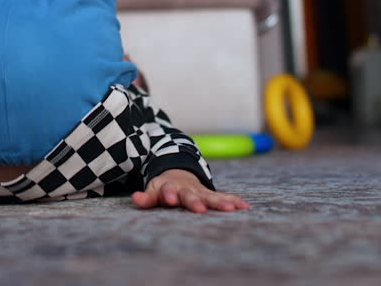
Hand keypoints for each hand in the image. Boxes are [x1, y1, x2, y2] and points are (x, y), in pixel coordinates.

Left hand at [132, 169, 249, 213]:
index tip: (170, 200)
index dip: (169, 194)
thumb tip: (136, 198)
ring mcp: (199, 191)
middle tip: (200, 209)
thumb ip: (146, 198)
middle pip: (190, 195)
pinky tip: (244, 206)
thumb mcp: (153, 191)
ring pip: (210, 197)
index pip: (168, 191)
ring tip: (231, 208)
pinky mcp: (210, 194)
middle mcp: (186, 189)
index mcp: (169, 188)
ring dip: (220, 202)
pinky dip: (233, 200)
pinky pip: (223, 197)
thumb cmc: (163, 188)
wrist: (177, 172)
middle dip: (194, 202)